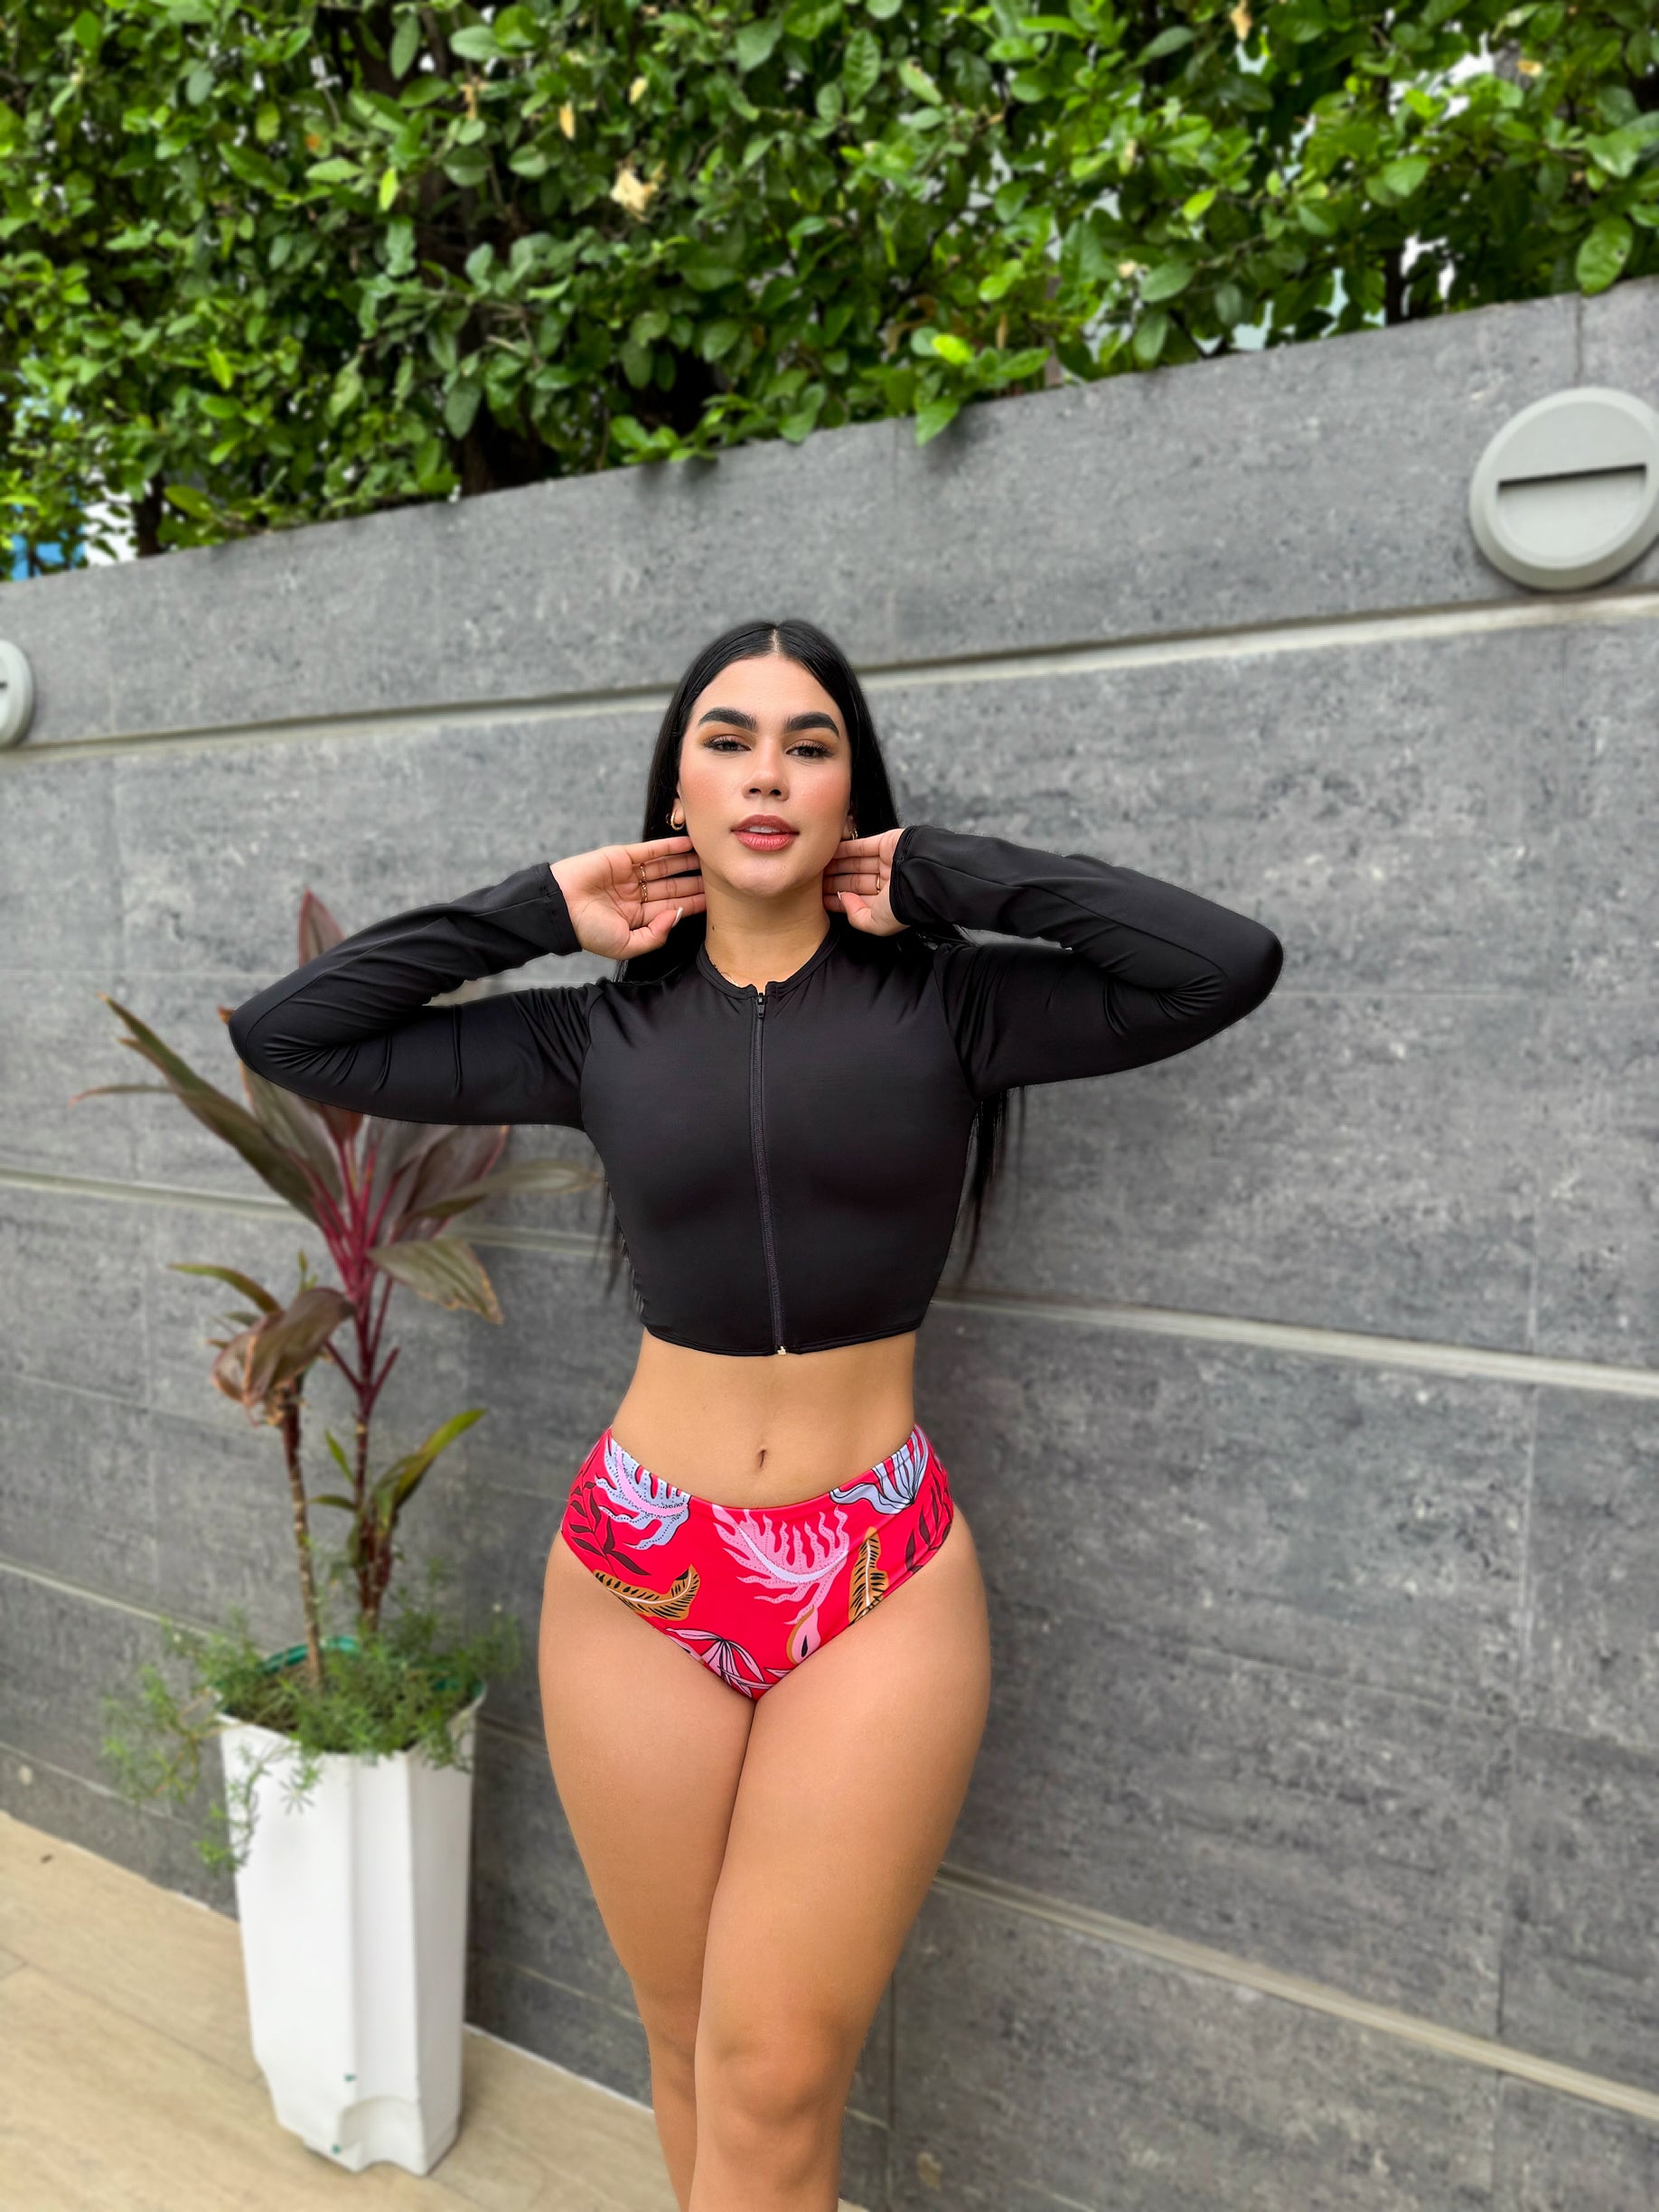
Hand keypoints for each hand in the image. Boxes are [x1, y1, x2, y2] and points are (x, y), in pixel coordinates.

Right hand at [550, 836, 705, 959]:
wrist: (558, 908)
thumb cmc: (587, 931)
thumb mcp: (625, 945)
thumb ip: (654, 935)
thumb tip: (678, 915)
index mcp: (637, 917)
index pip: (672, 908)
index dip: (693, 904)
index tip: (717, 901)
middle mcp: (636, 895)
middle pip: (673, 887)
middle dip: (695, 882)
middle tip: (719, 877)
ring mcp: (630, 875)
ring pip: (665, 867)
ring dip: (687, 862)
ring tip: (709, 858)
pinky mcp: (622, 857)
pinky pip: (650, 851)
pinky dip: (669, 846)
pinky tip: (688, 844)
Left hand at [822, 827, 907, 935]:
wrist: (923, 878)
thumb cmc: (904, 905)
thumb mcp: (877, 925)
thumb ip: (857, 917)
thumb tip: (843, 899)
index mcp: (887, 902)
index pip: (858, 900)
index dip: (838, 900)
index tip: (820, 900)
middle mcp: (887, 882)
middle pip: (854, 880)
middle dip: (834, 881)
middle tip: (814, 882)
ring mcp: (887, 862)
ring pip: (856, 863)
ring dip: (837, 864)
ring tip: (818, 866)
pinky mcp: (887, 843)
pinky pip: (862, 845)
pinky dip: (845, 847)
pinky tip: (830, 851)